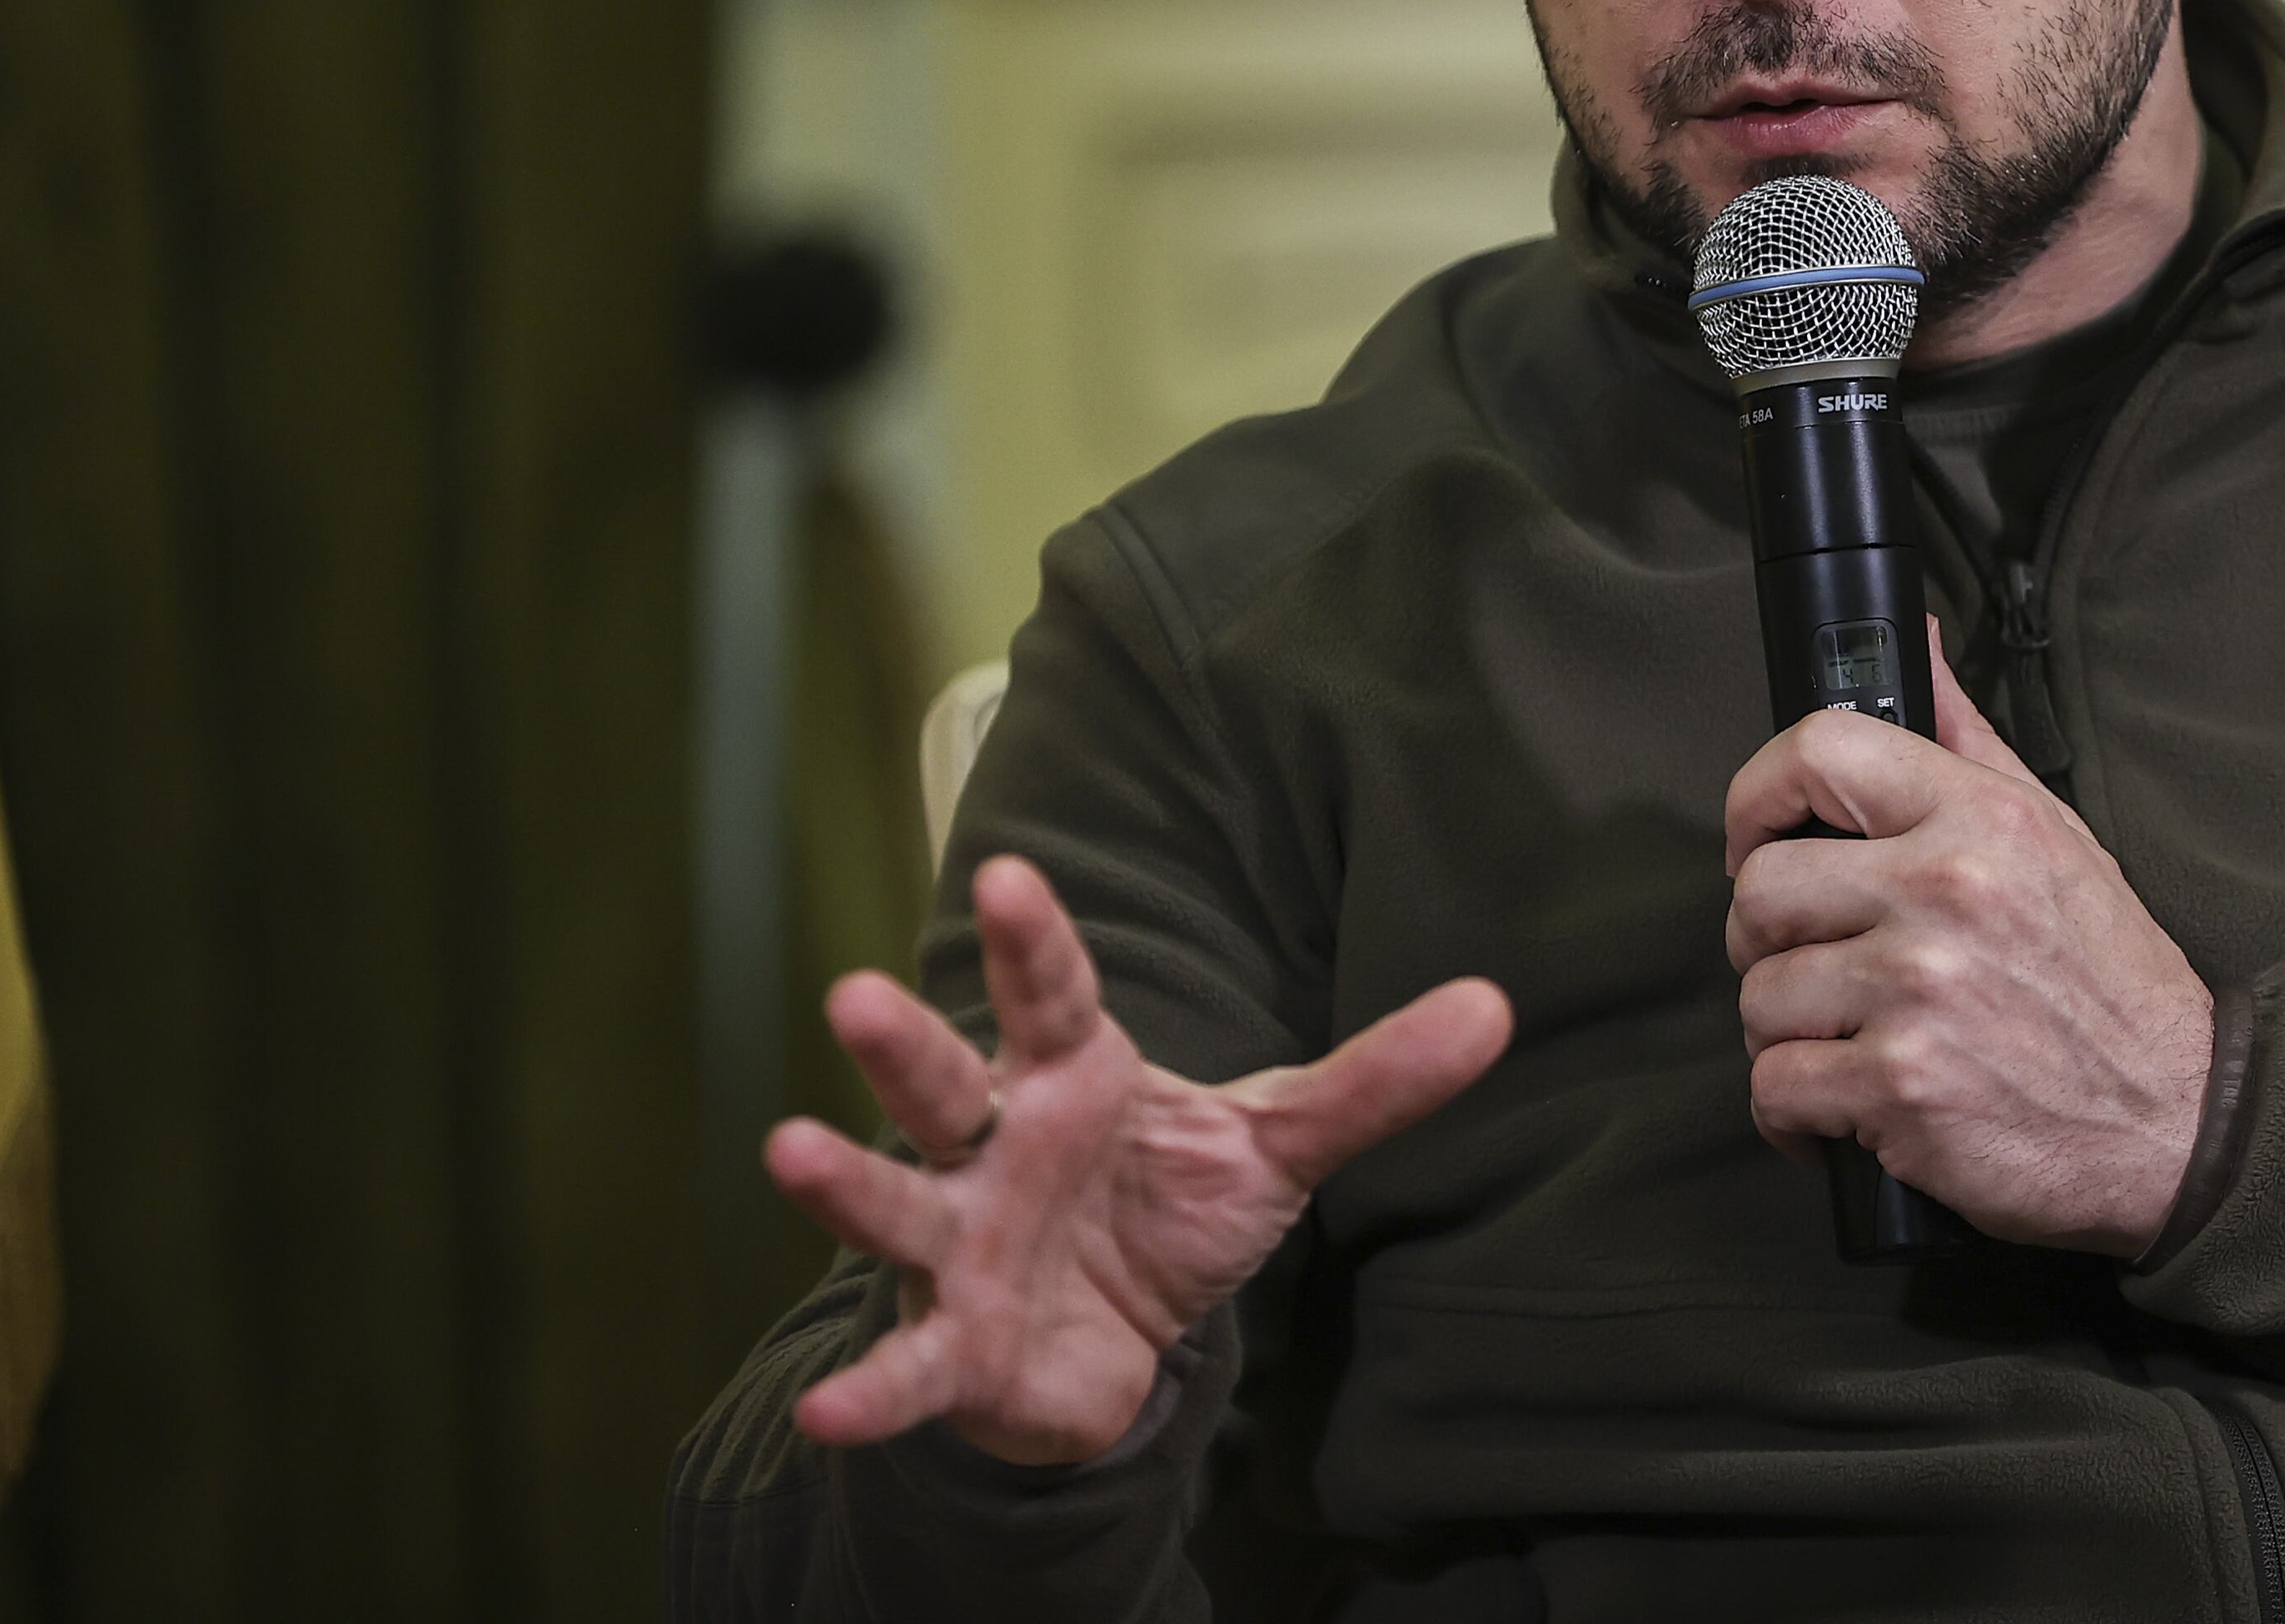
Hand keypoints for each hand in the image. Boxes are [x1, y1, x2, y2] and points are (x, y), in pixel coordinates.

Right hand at [768, 853, 1510, 1464]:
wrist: (1120, 1341)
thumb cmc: (1170, 1209)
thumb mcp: (1275, 1143)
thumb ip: (1374, 1081)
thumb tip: (1498, 1004)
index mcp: (1071, 1076)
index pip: (1049, 994)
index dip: (1028, 937)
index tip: (1002, 874)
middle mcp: (997, 1145)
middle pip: (944, 1083)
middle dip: (901, 1046)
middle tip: (854, 994)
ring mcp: (962, 1242)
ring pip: (897, 1202)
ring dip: (844, 1183)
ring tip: (786, 1151)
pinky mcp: (957, 1343)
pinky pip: (912, 1367)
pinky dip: (873, 1390)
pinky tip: (832, 1411)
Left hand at [1722, 632, 2212, 1254]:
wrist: (2179, 1118)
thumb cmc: (2110, 980)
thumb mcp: (2055, 833)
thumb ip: (1967, 737)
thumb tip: (1915, 642)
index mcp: (1981, 817)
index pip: (1820, 750)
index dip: (1756, 798)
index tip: (1755, 840)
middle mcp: (1945, 890)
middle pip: (1762, 889)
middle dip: (1765, 940)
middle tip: (1810, 967)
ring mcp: (1919, 988)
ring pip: (1759, 996)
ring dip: (1785, 1034)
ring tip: (1844, 1045)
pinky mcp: (1901, 1085)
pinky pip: (1775, 1086)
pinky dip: (1793, 1116)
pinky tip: (1843, 1116)